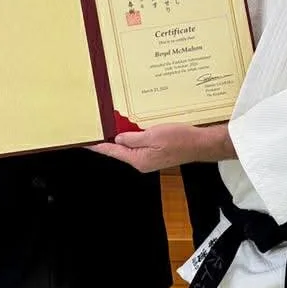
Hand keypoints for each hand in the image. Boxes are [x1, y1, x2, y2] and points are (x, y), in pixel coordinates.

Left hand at [91, 123, 234, 172]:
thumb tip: (118, 139)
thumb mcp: (153, 135)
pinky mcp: (156, 153)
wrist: (201, 144)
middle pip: (120, 150)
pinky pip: (140, 144)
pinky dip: (134, 136)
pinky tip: (132, 127)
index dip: (98, 146)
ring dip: (122, 136)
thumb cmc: (180, 140)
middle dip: (109, 140)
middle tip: (97, 128)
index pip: (113, 152)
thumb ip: (132, 138)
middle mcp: (142, 162)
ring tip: (111, 125)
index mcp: (138, 159)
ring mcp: (149, 158)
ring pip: (130, 146)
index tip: (86, 142)